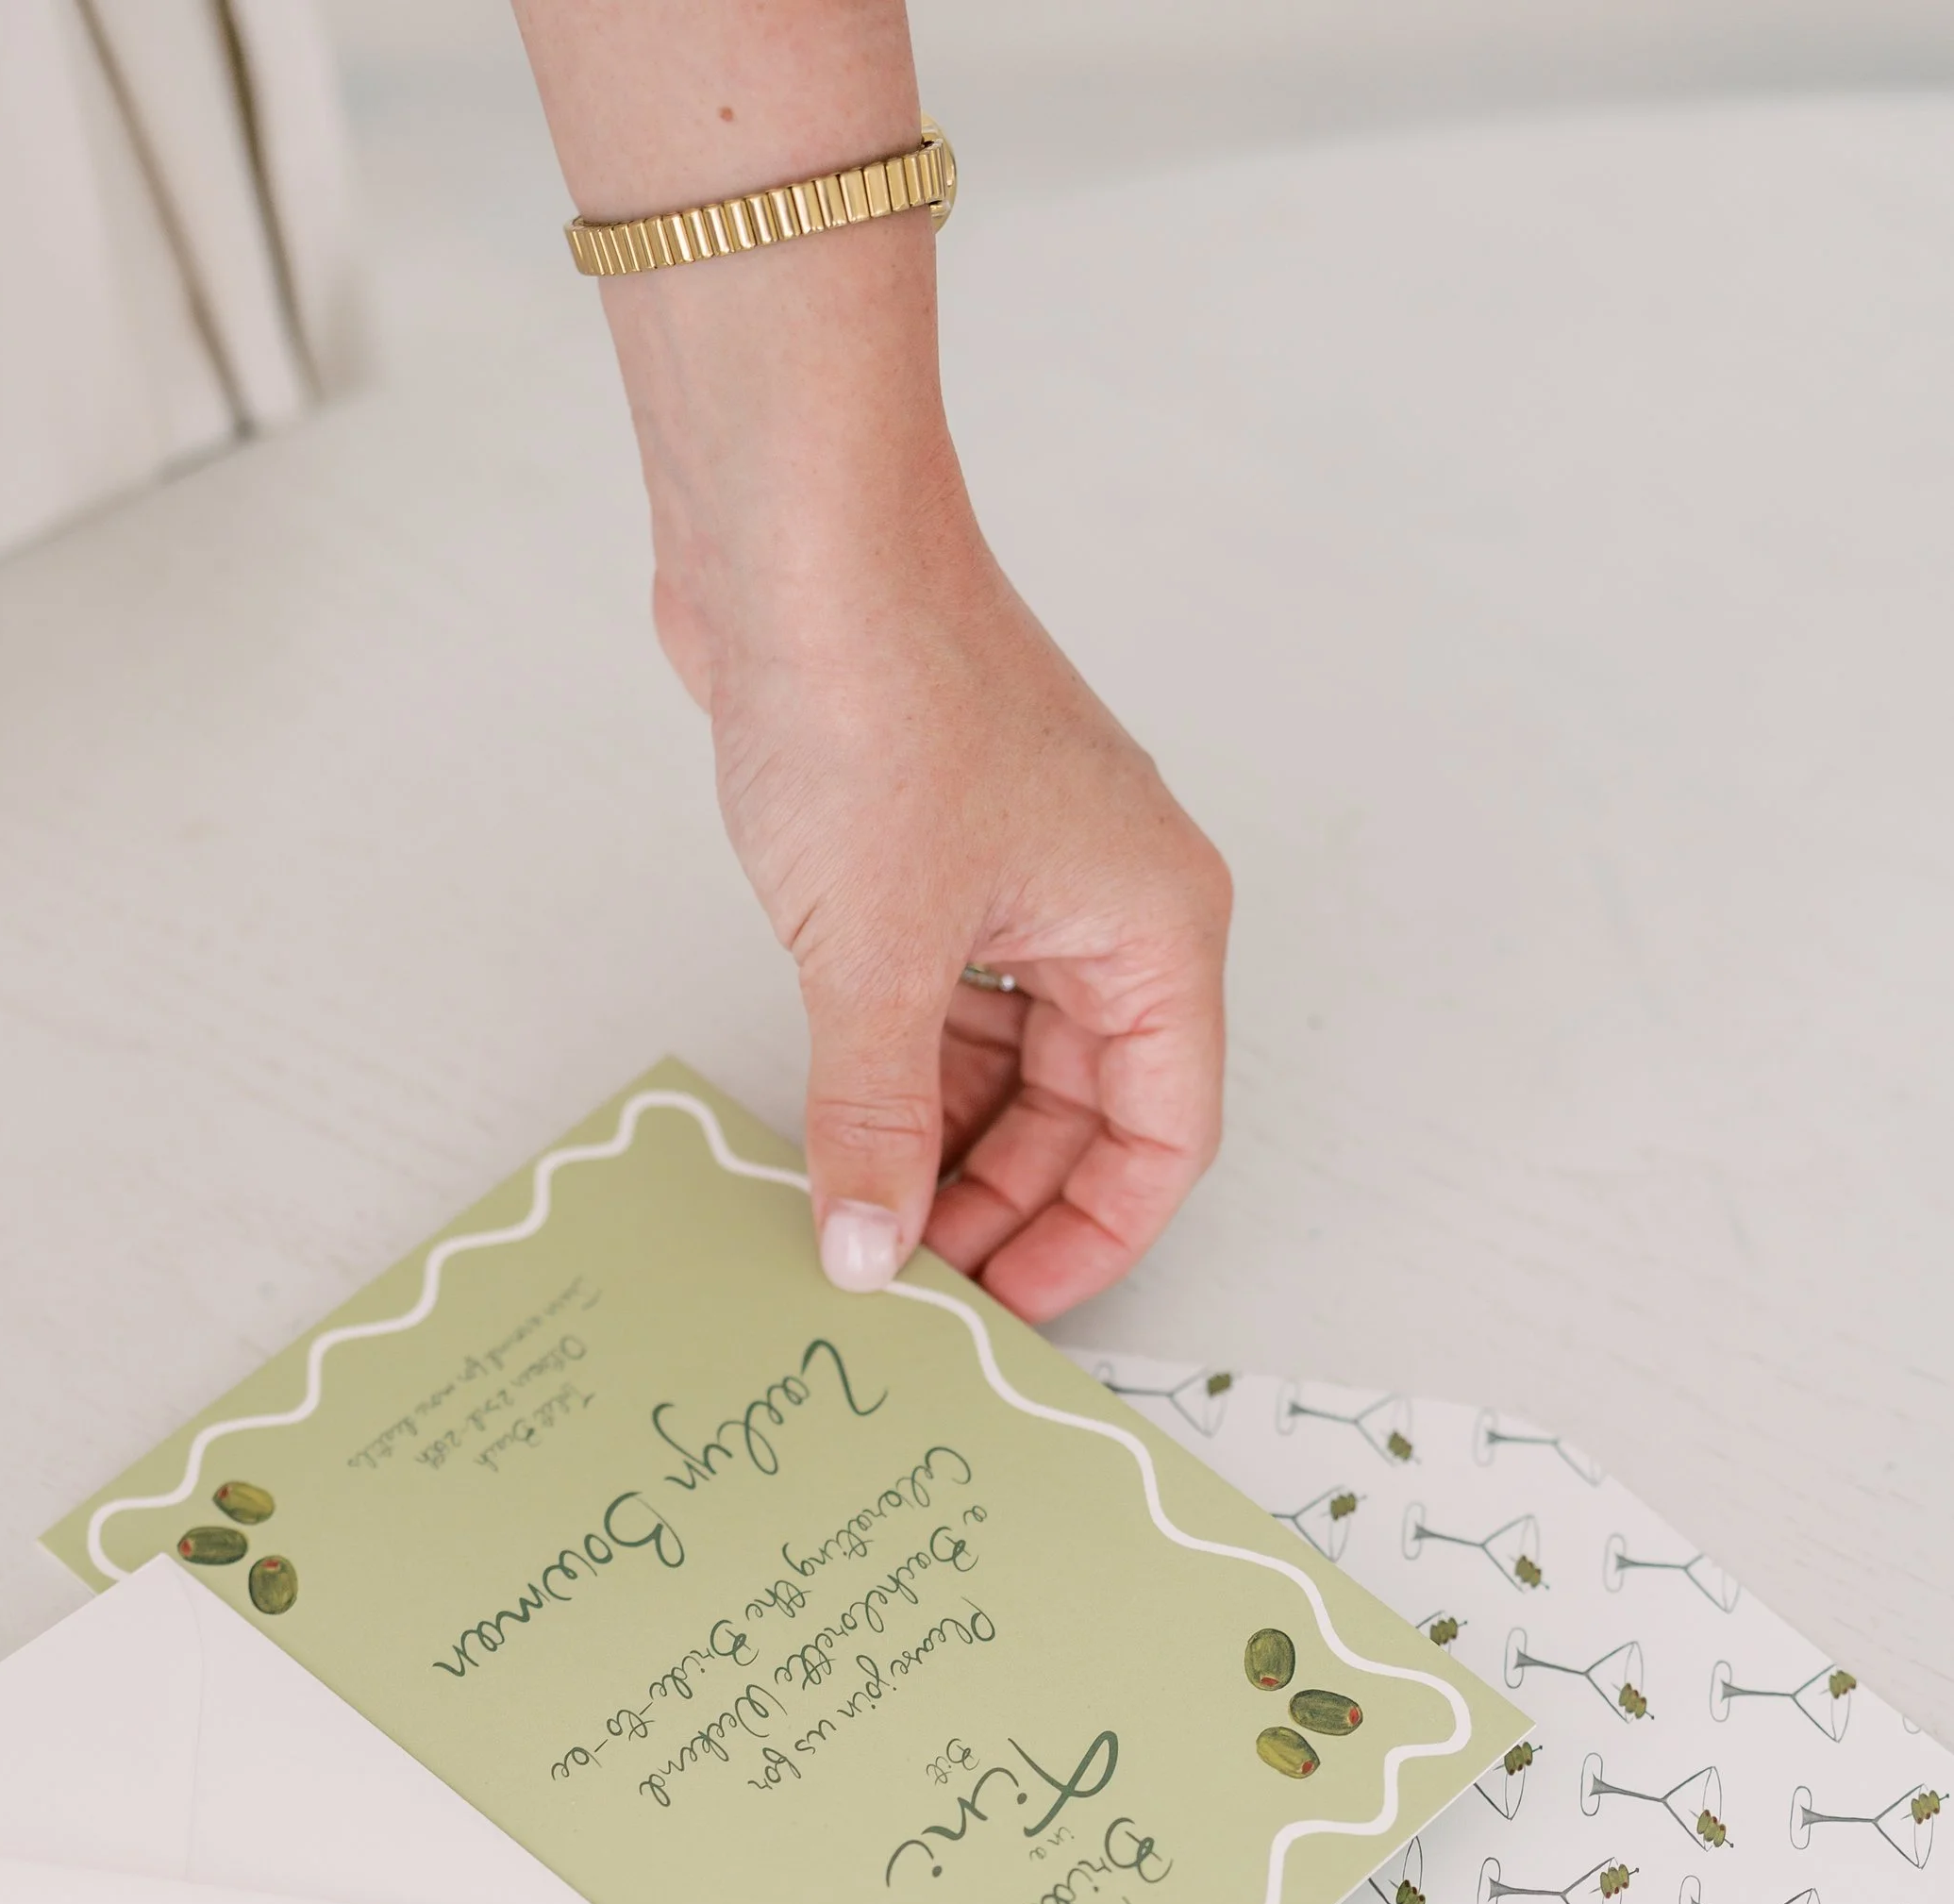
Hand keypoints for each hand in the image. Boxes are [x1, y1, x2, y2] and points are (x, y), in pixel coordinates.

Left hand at [676, 519, 1230, 1320]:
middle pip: (1086, 1111)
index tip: (1005, 1311)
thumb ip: (877, 1122)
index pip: (1164, 1136)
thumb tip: (871, 1253)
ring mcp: (1027, 879)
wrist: (793, 539)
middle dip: (1004, 1201)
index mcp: (1155, 927)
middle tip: (908, 1281)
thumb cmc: (878, 699)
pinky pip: (944, 1006)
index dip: (1092, 1239)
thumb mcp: (876, 960)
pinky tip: (840, 1130)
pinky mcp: (941, 855)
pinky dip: (902, 1073)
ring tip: (861, 1219)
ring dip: (943, 1142)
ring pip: (1009, 1064)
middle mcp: (1112, 906)